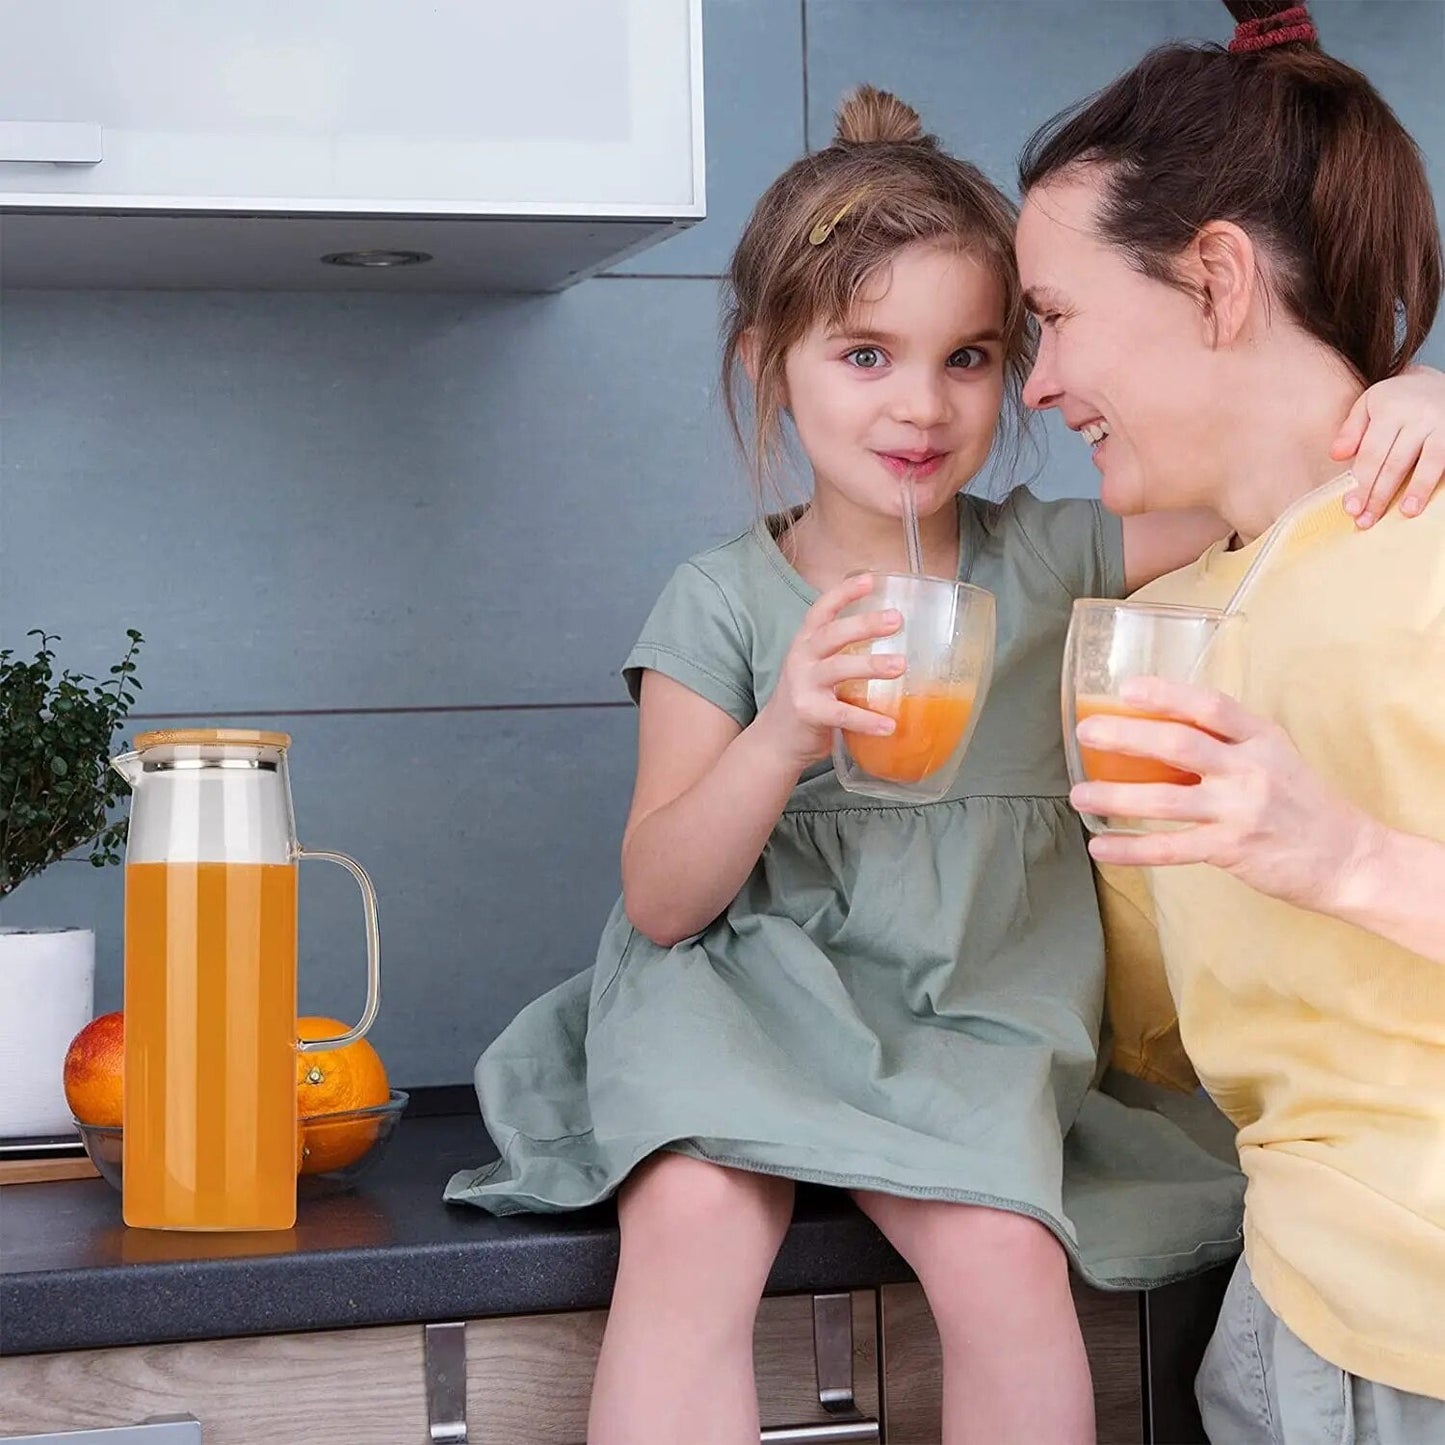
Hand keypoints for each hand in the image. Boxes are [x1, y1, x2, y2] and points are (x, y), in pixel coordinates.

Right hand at [754, 573, 902, 771]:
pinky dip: (866, 720)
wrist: (776, 739)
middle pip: (832, 634)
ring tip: (900, 666)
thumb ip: (846, 656)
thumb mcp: (819, 668)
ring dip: (870, 665)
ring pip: (837, 668)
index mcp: (806, 643)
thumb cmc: (808, 699)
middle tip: (896, 619)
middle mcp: (801, 658)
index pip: (822, 609)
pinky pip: (841, 713)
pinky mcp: (807, 713)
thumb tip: (901, 647)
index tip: (870, 579)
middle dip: (864, 624)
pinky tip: (889, 725)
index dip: (844, 593)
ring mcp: (802, 685)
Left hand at [1074, 677, 1382, 912]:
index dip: (1167, 693)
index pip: (1211, 705)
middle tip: (1087, 732)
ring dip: (1116, 796)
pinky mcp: (1232, 849)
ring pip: (1166, 799)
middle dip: (1127, 735)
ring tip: (1079, 794)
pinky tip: (1100, 848)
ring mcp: (1241, 810)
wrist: (1351, 859)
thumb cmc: (1303, 804)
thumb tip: (1160, 729)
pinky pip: (1171, 848)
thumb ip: (1226, 743)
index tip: (1127, 688)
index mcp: (1261, 738)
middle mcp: (1251, 769)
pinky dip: (1131, 849)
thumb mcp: (1275, 757)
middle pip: (1179, 743)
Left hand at [1332, 364, 1444, 526]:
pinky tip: (1431, 499)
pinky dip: (1439, 481)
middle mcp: (1419, 416)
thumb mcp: (1368, 404)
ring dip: (1418, 489)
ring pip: (1430, 462)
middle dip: (1380, 495)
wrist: (1435, 380)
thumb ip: (1351, 430)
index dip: (1361, 483)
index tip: (1350, 508)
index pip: (1372, 453)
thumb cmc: (1395, 400)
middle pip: (1396, 462)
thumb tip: (1336, 456)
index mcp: (1390, 409)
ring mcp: (1443, 425)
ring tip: (1406, 512)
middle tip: (1366, 520)